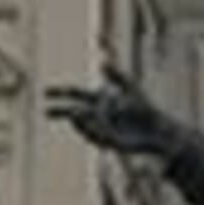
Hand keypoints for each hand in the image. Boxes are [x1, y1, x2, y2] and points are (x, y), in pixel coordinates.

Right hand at [45, 66, 180, 160]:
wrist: (158, 129)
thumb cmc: (145, 108)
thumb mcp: (131, 88)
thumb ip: (117, 76)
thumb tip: (102, 61)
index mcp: (99, 101)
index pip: (75, 95)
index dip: (61, 93)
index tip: (46, 92)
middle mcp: (97, 116)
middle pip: (74, 113)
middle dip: (60, 112)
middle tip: (45, 112)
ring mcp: (102, 129)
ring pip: (84, 126)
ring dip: (78, 120)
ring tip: (73, 112)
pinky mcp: (110, 142)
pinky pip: (97, 137)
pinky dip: (92, 131)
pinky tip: (89, 126)